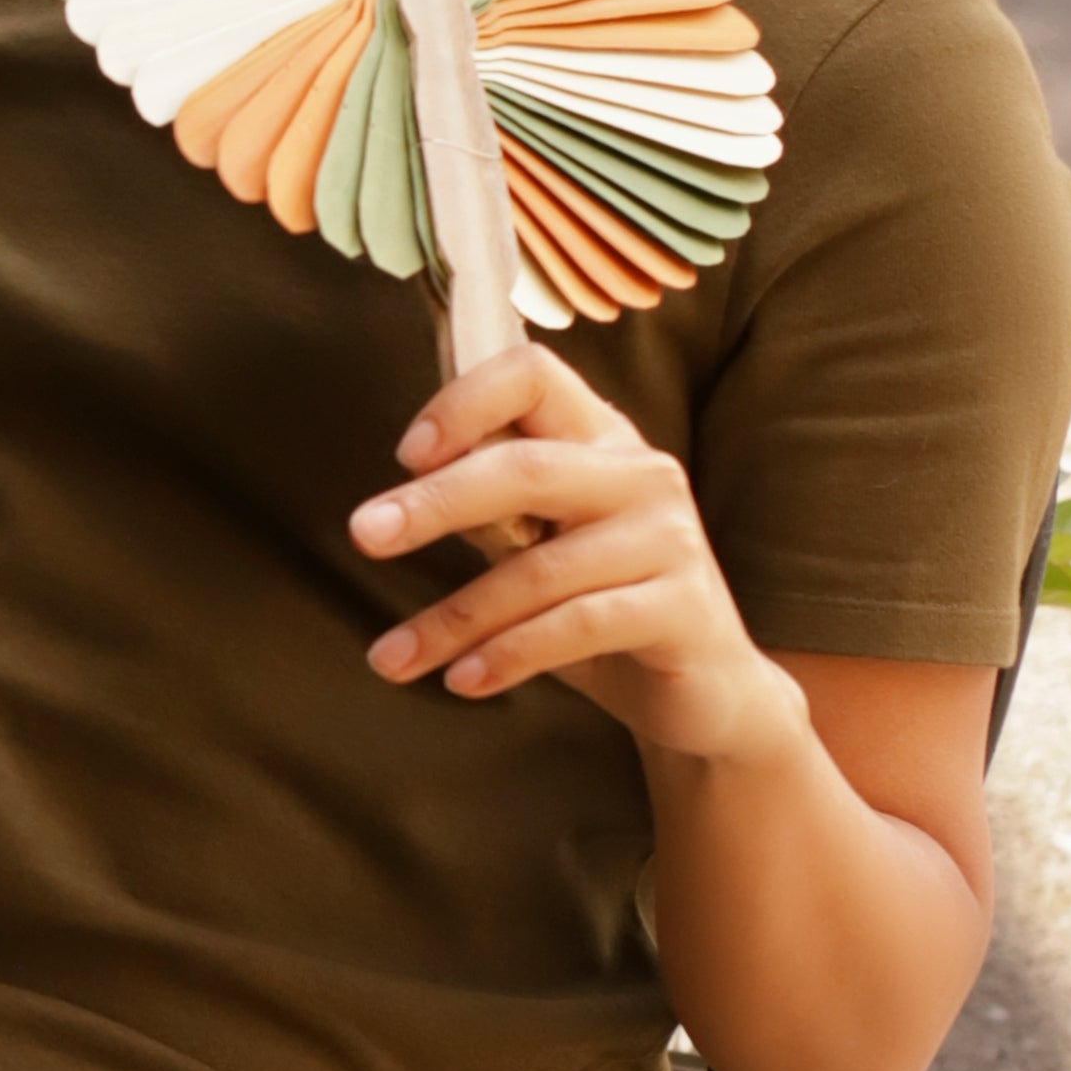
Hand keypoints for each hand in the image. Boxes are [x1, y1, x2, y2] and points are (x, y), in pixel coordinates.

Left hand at [350, 343, 807, 771]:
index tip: (405, 454)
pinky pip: (577, 625)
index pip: (534, 374)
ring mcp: (670, 538)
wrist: (707, 695)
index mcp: (601, 440)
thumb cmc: (603, 613)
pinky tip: (463, 681)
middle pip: (527, 467)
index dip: (464, 402)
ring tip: (390, 659)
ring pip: (540, 568)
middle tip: (363, 534)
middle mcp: (643, 473)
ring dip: (453, 617)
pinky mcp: (683, 607)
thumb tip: (401, 497)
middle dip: (437, 501)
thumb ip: (492, 513)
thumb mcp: (541, 551)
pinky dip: (509, 655)